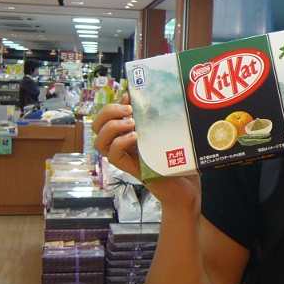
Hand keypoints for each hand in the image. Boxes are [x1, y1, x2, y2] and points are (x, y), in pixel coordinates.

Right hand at [92, 94, 200, 212]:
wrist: (186, 187)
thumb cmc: (179, 159)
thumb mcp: (167, 132)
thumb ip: (156, 117)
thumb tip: (147, 96)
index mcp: (128, 132)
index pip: (107, 116)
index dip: (113, 105)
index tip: (129, 97)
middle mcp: (122, 144)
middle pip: (97, 126)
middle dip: (108, 112)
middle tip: (128, 110)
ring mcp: (125, 157)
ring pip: (100, 142)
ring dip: (111, 128)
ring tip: (131, 123)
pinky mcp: (130, 169)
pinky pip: (113, 156)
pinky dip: (120, 143)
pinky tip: (134, 137)